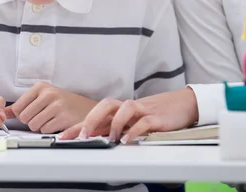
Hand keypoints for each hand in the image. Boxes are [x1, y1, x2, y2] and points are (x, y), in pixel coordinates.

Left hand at [6, 82, 97, 133]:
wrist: (86, 109)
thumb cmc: (62, 103)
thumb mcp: (42, 98)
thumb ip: (21, 106)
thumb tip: (2, 114)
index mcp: (41, 87)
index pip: (17, 107)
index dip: (21, 115)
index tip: (31, 113)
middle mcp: (48, 93)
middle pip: (23, 117)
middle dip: (30, 122)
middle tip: (42, 117)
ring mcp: (56, 105)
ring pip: (33, 125)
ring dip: (40, 127)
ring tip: (50, 119)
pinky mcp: (63, 117)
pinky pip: (45, 130)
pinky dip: (49, 130)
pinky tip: (57, 123)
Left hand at [60, 87, 198, 142]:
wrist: (183, 104)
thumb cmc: (156, 113)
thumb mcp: (132, 121)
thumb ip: (115, 129)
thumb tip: (93, 140)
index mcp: (120, 111)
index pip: (94, 116)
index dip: (77, 125)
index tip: (62, 137)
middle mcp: (127, 108)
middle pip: (104, 106)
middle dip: (90, 120)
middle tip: (82, 136)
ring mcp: (142, 110)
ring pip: (123, 110)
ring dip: (114, 125)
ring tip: (109, 139)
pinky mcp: (156, 117)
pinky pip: (143, 122)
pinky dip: (134, 131)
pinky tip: (128, 140)